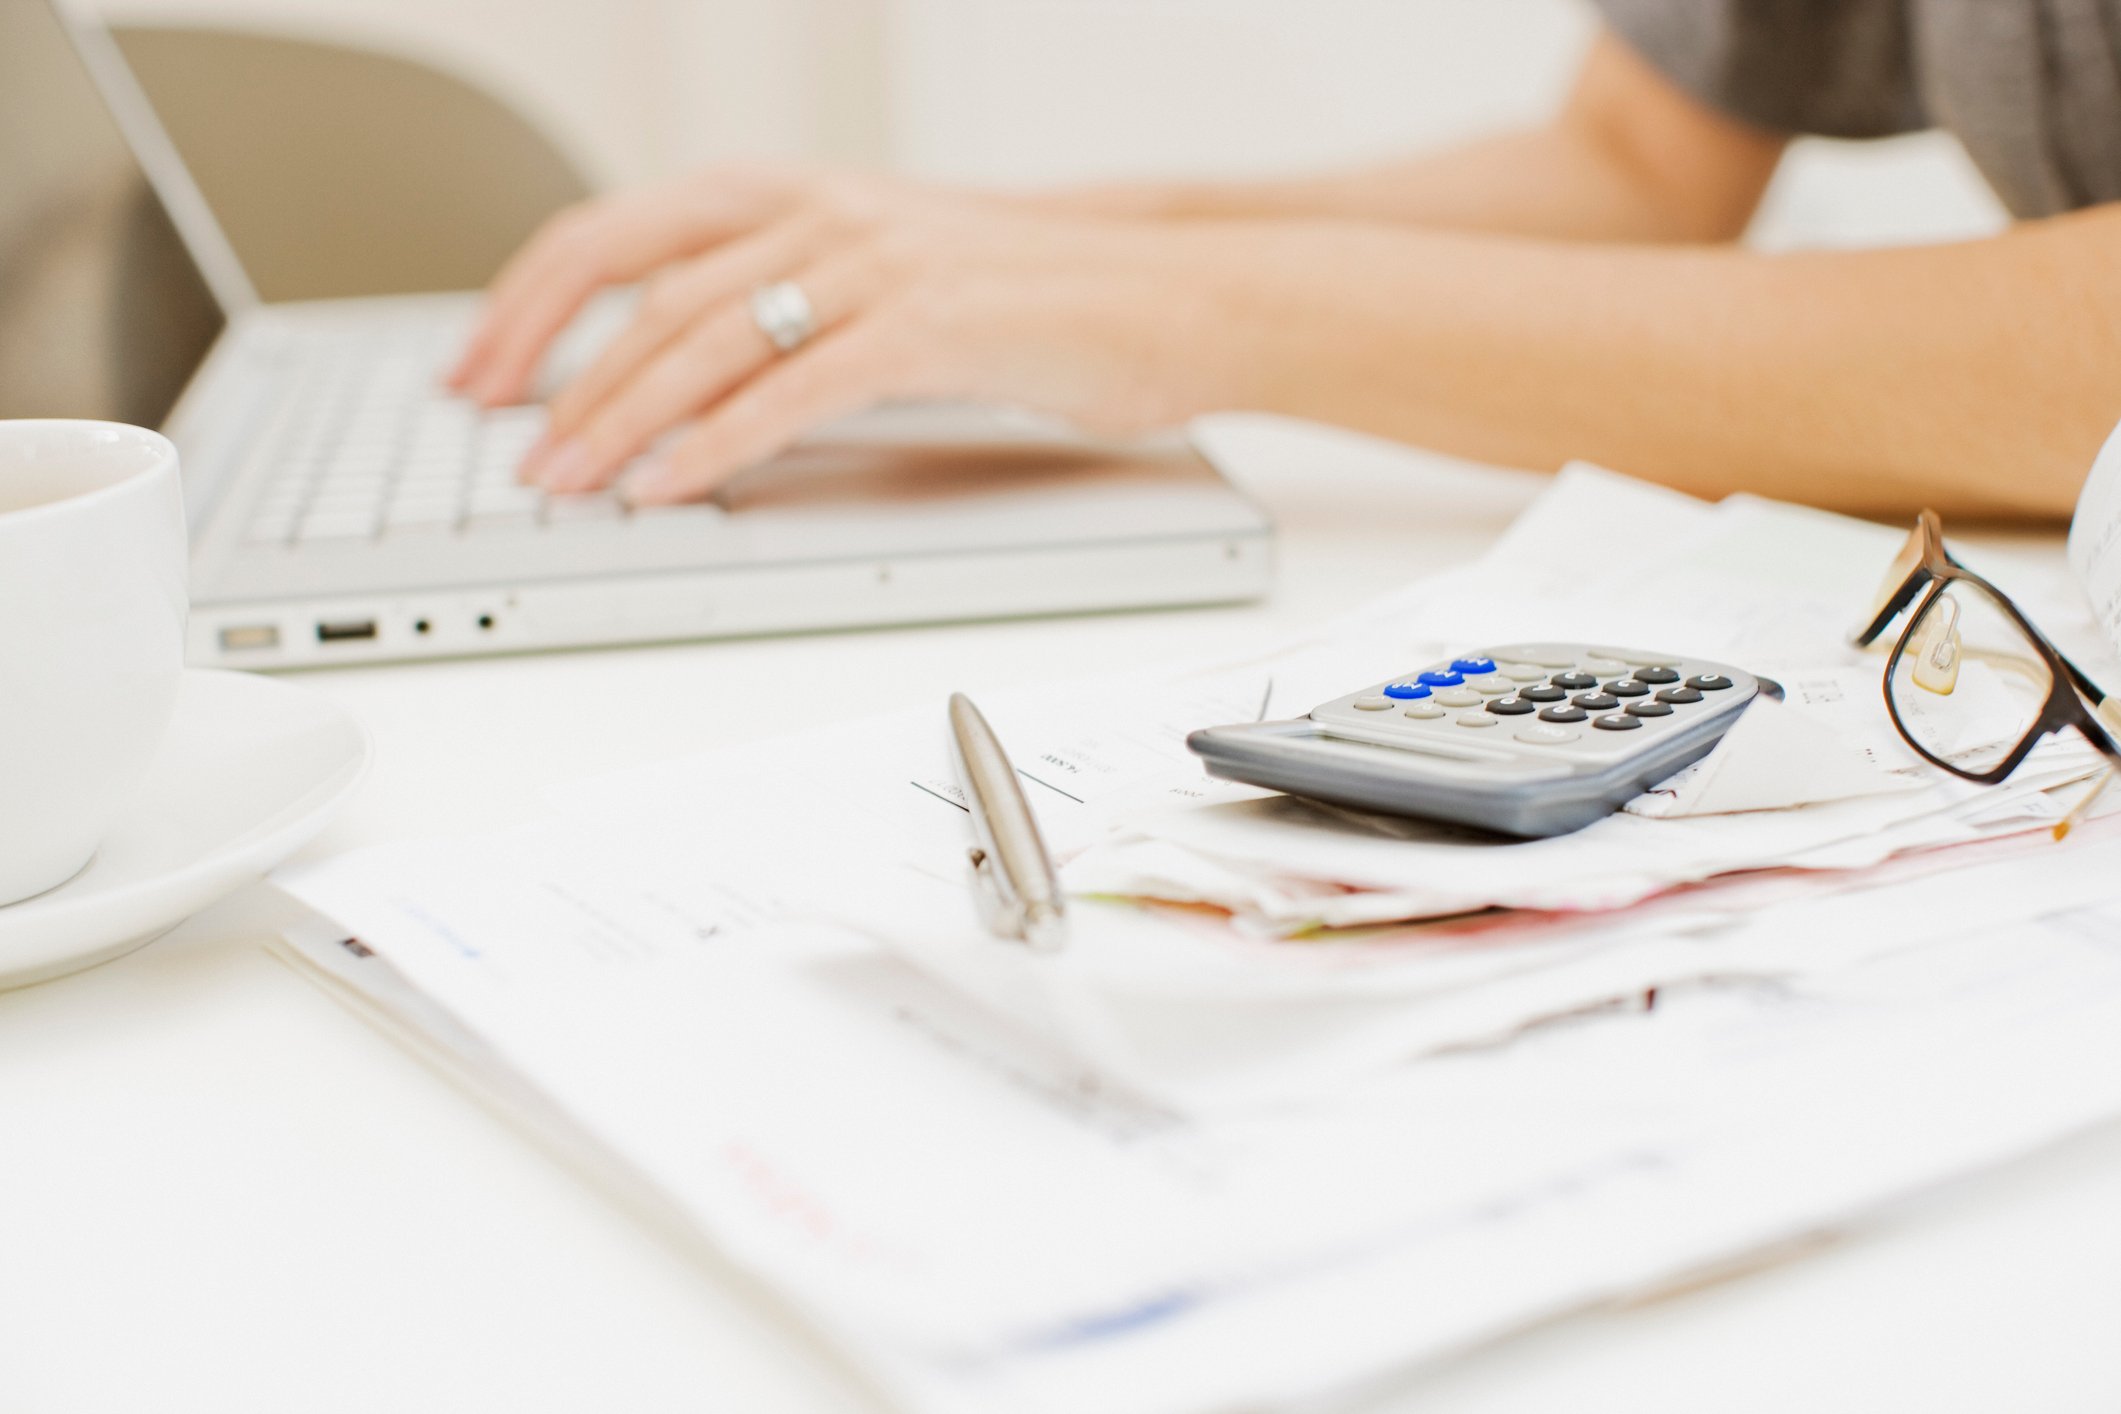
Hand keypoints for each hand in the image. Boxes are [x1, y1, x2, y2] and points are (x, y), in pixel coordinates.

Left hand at [454, 165, 1254, 503]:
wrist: (1165, 291)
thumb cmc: (1028, 298)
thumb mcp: (882, 276)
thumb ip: (783, 300)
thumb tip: (677, 373)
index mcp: (798, 193)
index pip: (620, 232)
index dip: (531, 300)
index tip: (479, 367)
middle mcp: (821, 211)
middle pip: (642, 285)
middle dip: (553, 369)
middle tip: (505, 444)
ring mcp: (873, 264)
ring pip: (704, 339)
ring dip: (617, 418)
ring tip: (565, 480)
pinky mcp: (927, 328)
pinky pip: (792, 390)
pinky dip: (717, 442)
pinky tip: (669, 484)